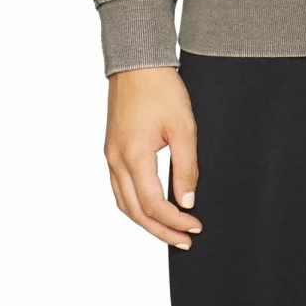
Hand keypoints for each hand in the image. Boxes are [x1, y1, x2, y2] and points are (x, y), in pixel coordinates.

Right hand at [104, 66, 201, 249]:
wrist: (138, 63)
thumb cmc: (161, 89)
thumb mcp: (184, 127)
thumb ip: (186, 167)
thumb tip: (187, 201)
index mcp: (134, 156)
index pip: (153, 204)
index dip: (175, 220)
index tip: (195, 226)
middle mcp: (116, 161)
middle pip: (135, 212)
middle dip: (160, 230)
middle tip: (184, 241)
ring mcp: (110, 156)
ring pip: (124, 203)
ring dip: (146, 221)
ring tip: (170, 231)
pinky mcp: (112, 149)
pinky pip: (120, 188)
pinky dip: (135, 204)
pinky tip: (151, 207)